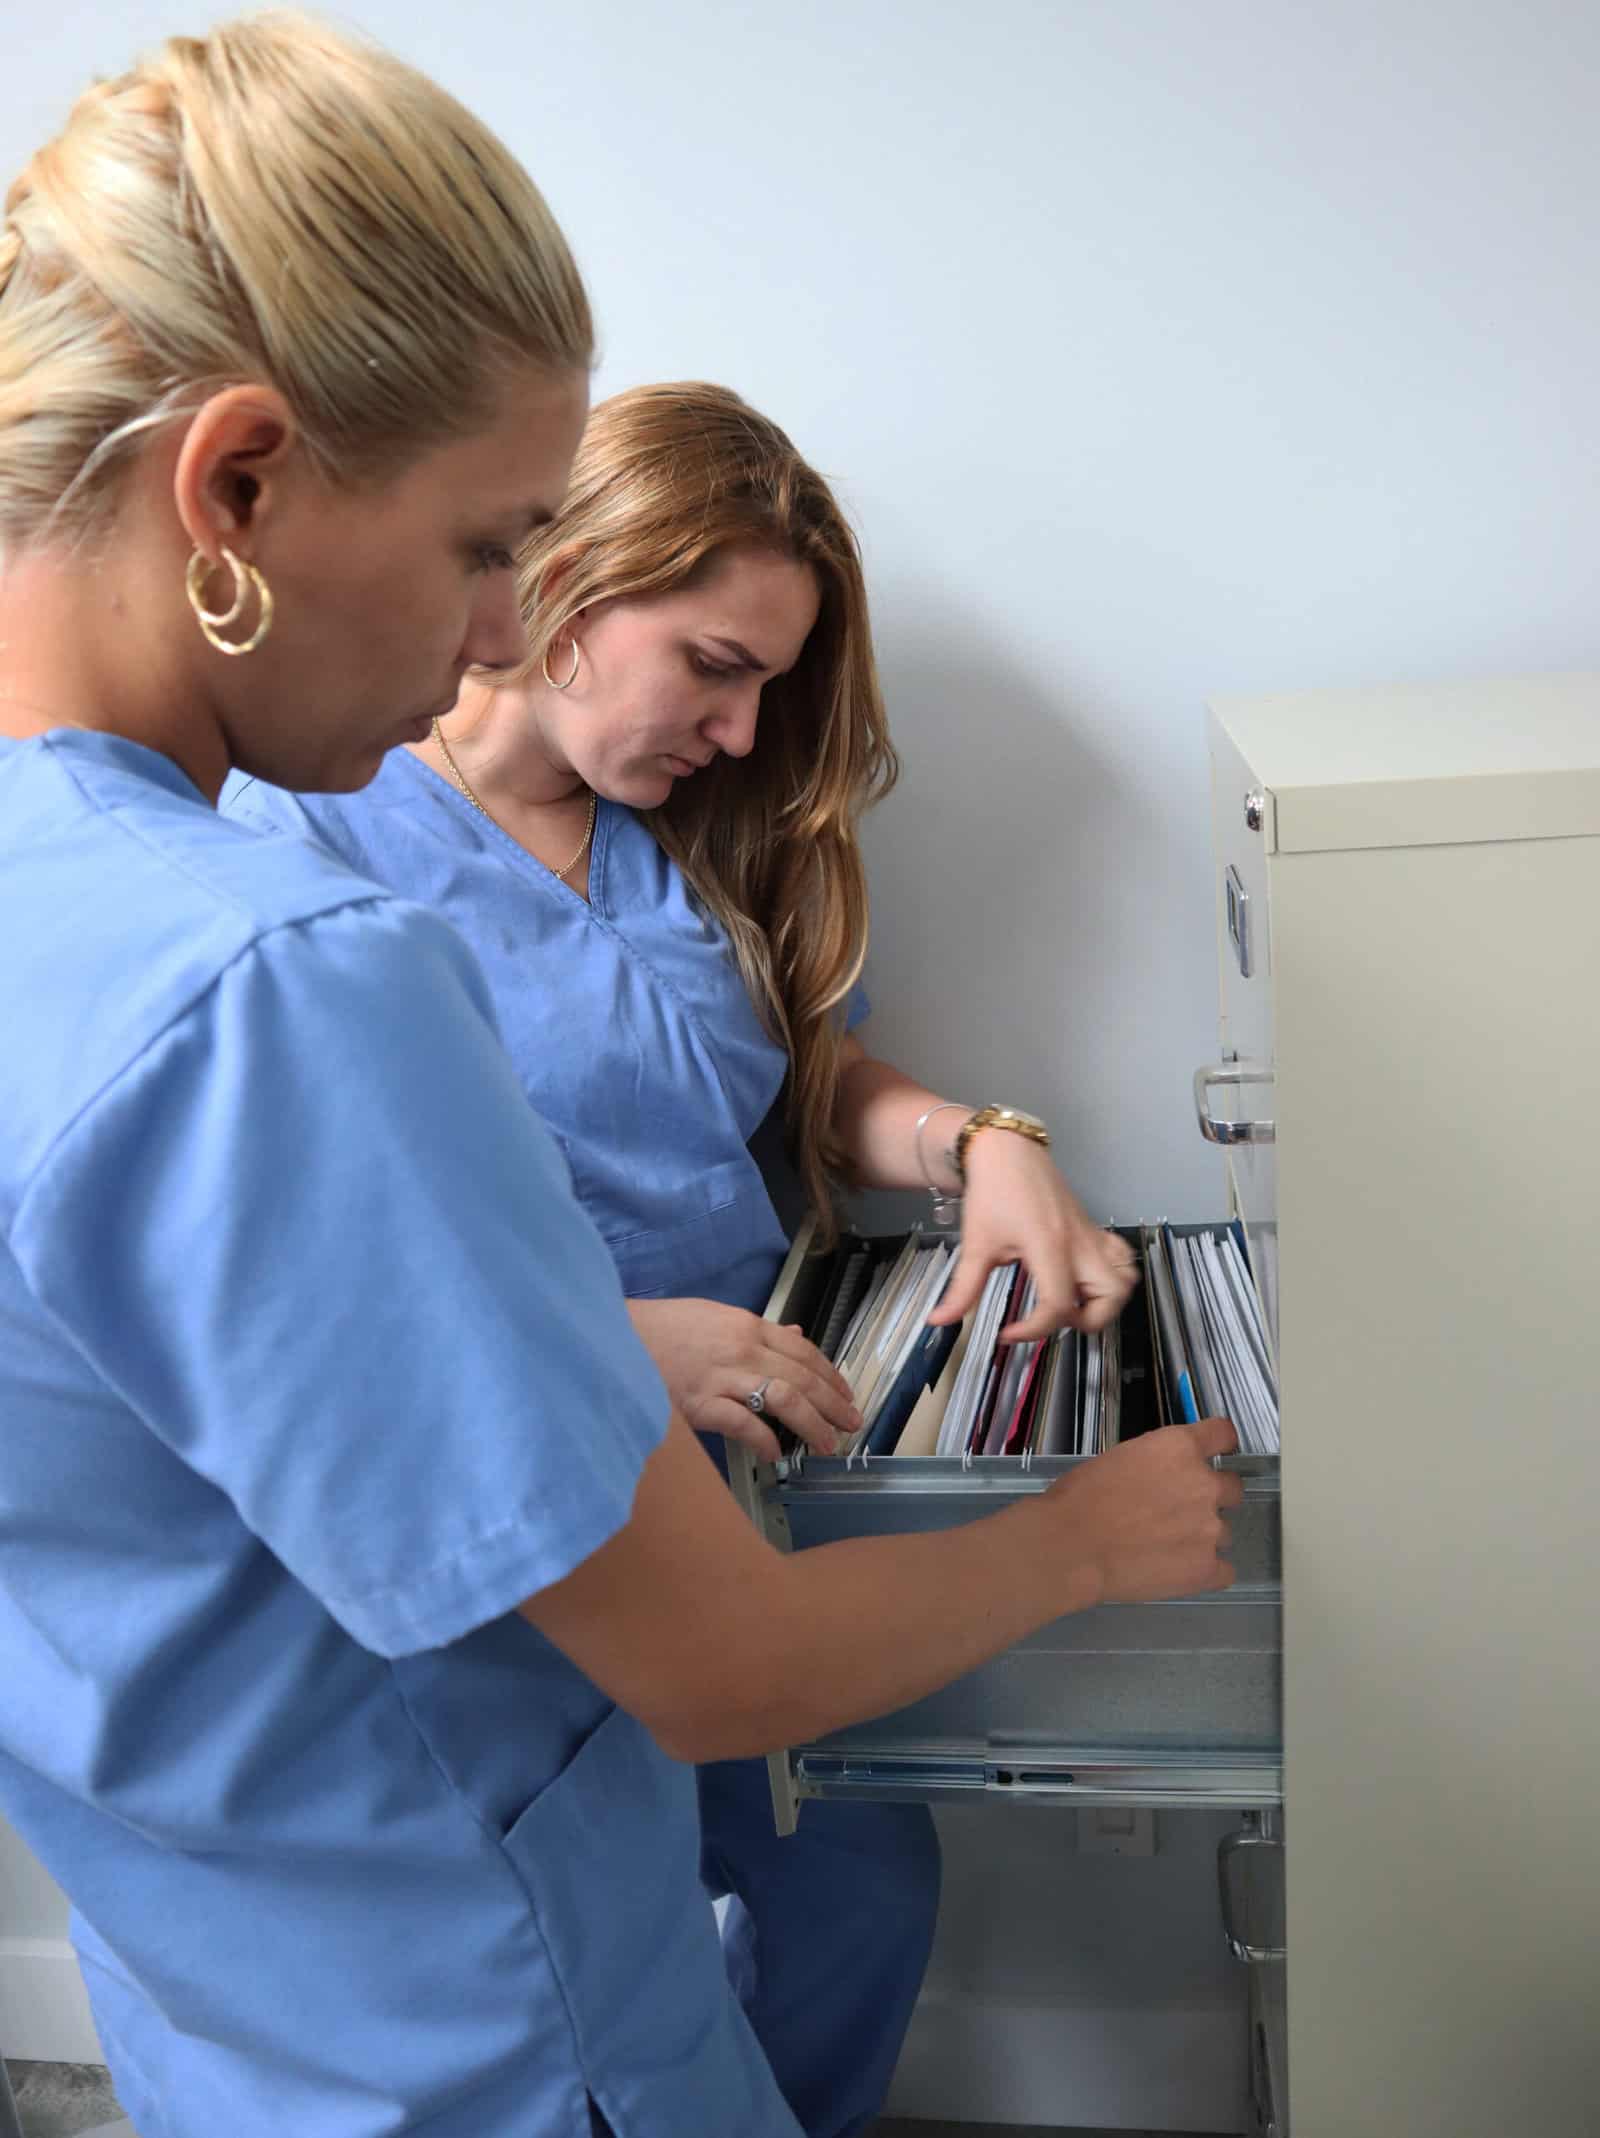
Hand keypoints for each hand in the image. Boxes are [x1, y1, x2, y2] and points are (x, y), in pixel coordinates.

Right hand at [626, 1297, 860, 1461]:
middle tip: (851, 1424)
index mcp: (747, 1326)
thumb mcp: (716, 1317)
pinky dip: (765, 1441)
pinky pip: (744, 1424)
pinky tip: (776, 1455)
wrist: (615, 1336)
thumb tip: (797, 1337)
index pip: (804, 1352)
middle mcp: (742, 1349)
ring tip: (826, 1443)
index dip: (831, 1376)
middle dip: (833, 1404)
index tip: (846, 1396)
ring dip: (812, 1424)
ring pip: (784, 1398)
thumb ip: (758, 1331)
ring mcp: (722, 1377)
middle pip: (802, 1378)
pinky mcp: (700, 1403)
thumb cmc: (663, 1329)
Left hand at [927, 1128, 1139, 1340]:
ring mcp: (1091, 1236)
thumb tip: (941, 1319)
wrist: (1007, 1151)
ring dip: (1105, 1302)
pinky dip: (1113, 1276)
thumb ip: (962, 1289)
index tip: (1009, 1333)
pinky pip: (1122, 1258)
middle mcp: (1079, 1243)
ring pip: (1125, 1279)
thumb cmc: (994, 1191)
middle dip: (1085, 1321)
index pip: (1058, 1305)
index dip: (1034, 1330)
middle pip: (1109, 1298)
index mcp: (1049, 1246)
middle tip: (1052, 1316)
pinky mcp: (1093, 1230)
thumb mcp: (975, 1244)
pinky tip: (1085, 1280)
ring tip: (1074, 1302)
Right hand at [1045, 1416, 1242, 1603]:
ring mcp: (1210, 1529)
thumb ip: (1155, 1464)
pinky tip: (1177, 1572)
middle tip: (1179, 1512)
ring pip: (1224, 1532)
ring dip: (1202, 1537)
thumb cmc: (1080, 1498)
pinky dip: (1206, 1571)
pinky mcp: (1207, 1568)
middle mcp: (1204, 1484)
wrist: (1071, 1546)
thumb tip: (1162, 1479)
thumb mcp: (1120, 1460)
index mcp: (1179, 1448)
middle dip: (1211, 1498)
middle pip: (1232, 1488)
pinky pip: (1224, 1570)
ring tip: (1166, 1549)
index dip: (1219, 1445)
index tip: (1214, 1455)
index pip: (1223, 1434)